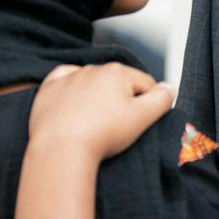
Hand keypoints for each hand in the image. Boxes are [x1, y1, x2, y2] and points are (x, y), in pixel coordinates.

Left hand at [28, 63, 174, 162]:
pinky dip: (70, 91)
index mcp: (118, 72)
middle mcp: (93, 69)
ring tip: (94, 124)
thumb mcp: (142, 118)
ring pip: (92, 83)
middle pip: (118, 83)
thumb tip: (169, 88)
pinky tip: (73, 105)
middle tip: (117, 127)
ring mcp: (69, 78)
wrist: (60, 149)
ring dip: (96, 97)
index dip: (148, 104)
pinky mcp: (49, 90)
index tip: (140, 122)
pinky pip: (64, 83)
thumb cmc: (101, 134)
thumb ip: (161, 100)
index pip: (145, 84)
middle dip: (121, 101)